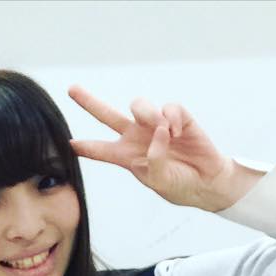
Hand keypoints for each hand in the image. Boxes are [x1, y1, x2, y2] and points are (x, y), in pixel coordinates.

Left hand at [68, 88, 256, 211]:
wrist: (206, 181)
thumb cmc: (179, 184)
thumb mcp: (158, 181)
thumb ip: (153, 160)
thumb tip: (157, 131)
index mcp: (126, 156)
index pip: (100, 150)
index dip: (85, 146)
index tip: (69, 143)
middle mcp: (136, 137)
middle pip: (108, 115)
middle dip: (90, 102)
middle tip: (72, 90)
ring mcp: (155, 126)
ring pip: (138, 105)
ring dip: (147, 114)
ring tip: (162, 131)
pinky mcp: (177, 119)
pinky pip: (168, 107)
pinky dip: (171, 118)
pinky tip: (176, 132)